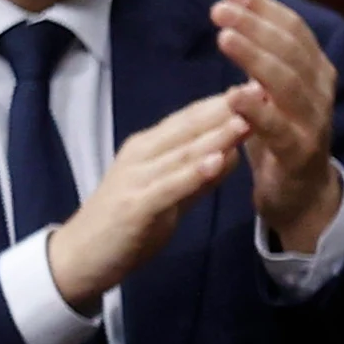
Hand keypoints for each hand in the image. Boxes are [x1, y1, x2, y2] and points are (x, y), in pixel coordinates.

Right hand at [46, 93, 245, 308]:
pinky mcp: (135, 205)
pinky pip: (169, 186)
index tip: (261, 85)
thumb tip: (230, 155)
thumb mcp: (169, 198)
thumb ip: (197, 178)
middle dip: (226, 108)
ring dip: (216, 134)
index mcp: (149, 147)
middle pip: (188, 127)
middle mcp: (141, 154)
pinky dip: (193, 172)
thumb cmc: (125, 226)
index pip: (190, 118)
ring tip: (248, 117)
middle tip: (263, 87)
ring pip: (182, 152)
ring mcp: (136, 178)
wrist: (80, 258)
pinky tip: (218, 160)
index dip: (225, 102)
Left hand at [215, 0, 338, 253]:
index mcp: (315, 71)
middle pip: (292, 51)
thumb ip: (265, 55)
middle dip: (256, 25)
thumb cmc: (281, 134)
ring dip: (256, 59)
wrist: (302, 194)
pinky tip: (233, 94)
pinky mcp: (299, 154)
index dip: (264, 8)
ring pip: (288, 84)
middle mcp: (320, 93)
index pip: (294, 29)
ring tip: (224, 38)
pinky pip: (279, 128)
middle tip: (220, 9)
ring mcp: (313, 124)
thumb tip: (237, 9)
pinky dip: (257, 110)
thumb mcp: (276, 89)